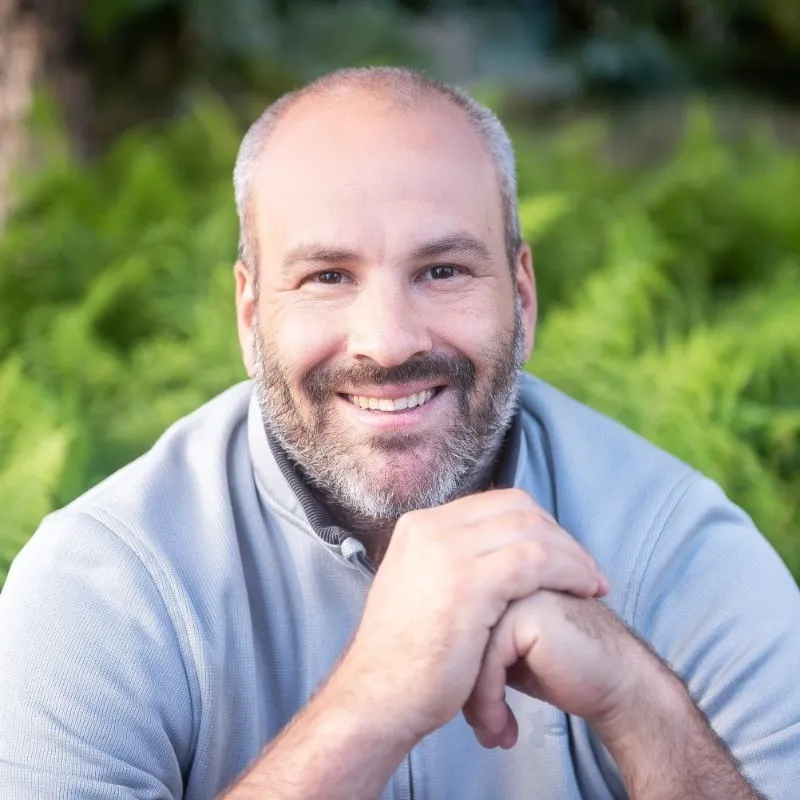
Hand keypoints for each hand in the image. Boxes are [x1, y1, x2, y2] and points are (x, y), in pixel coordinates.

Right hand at [331, 489, 609, 747]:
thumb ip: (448, 563)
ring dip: (572, 554)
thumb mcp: (418, 588)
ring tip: (593, 583)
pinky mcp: (469, 583)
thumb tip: (491, 555)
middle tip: (584, 568)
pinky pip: (537, 560)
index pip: (495, 504)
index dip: (536, 524)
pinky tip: (585, 590)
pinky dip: (569, 570)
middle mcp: (431, 528)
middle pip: (517, 508)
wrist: (376, 698)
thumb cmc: (404, 658)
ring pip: (532, 531)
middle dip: (559, 535)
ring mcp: (447, 552)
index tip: (561, 554)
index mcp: (420, 526)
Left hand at [463, 591, 650, 748]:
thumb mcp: (501, 651)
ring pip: (463, 647)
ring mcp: (513, 587)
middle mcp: (498, 573)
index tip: (463, 710)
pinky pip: (485, 660)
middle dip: (458, 687)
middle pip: (451, 632)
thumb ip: (468, 637)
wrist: (616, 682)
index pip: (447, 619)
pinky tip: (503, 727)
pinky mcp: (527, 611)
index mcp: (488, 573)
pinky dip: (488, 701)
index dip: (453, 671)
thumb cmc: (559, 668)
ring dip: (475, 700)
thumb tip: (421, 669)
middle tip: (478, 726)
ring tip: (491, 730)